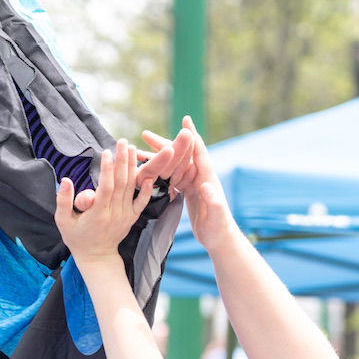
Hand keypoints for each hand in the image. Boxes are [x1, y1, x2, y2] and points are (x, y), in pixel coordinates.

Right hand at [56, 138, 168, 266]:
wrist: (97, 257)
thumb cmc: (77, 238)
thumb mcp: (63, 221)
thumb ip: (63, 200)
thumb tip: (65, 180)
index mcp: (98, 213)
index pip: (106, 187)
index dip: (108, 169)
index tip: (107, 152)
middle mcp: (115, 213)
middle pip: (121, 183)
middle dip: (122, 160)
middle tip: (123, 142)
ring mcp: (125, 215)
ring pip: (131, 188)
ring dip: (133, 168)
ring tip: (133, 149)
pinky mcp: (132, 218)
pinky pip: (142, 203)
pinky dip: (146, 190)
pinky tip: (148, 176)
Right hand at [143, 121, 231, 248]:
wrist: (219, 239)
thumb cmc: (219, 229)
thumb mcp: (216, 217)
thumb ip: (214, 200)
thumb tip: (206, 185)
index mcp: (207, 178)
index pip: (199, 153)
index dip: (192, 136)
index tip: (185, 120)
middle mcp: (200, 176)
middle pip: (181, 155)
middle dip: (164, 143)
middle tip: (145, 135)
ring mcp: (194, 183)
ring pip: (174, 163)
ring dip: (158, 155)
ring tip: (139, 149)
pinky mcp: (188, 191)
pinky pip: (172, 175)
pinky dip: (160, 169)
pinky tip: (147, 167)